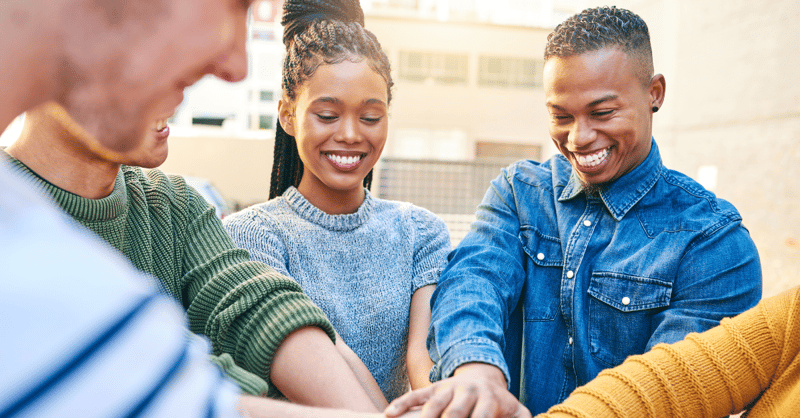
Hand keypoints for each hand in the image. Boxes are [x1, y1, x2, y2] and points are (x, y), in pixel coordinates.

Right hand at [384, 363, 530, 417]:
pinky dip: (402, 404)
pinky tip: (390, 415)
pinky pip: (415, 395)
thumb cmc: (500, 404)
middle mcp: (467, 392)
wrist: (484, 376)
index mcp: (489, 400)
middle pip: (454, 414)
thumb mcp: (517, 412)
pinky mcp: (434, 388)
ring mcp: (448, 389)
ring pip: (433, 404)